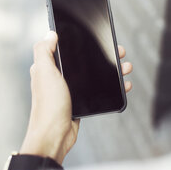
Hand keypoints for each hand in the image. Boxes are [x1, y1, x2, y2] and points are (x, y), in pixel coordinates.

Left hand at [19, 30, 132, 162]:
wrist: (55, 135)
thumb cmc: (48, 105)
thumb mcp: (44, 72)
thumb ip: (44, 50)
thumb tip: (51, 33)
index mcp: (50, 67)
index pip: (69, 47)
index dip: (84, 40)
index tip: (101, 36)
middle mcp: (60, 76)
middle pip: (86, 59)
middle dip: (105, 54)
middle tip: (120, 52)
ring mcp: (72, 89)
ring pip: (96, 74)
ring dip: (113, 70)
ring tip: (126, 67)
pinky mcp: (82, 101)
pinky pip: (99, 90)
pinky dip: (112, 86)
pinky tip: (123, 85)